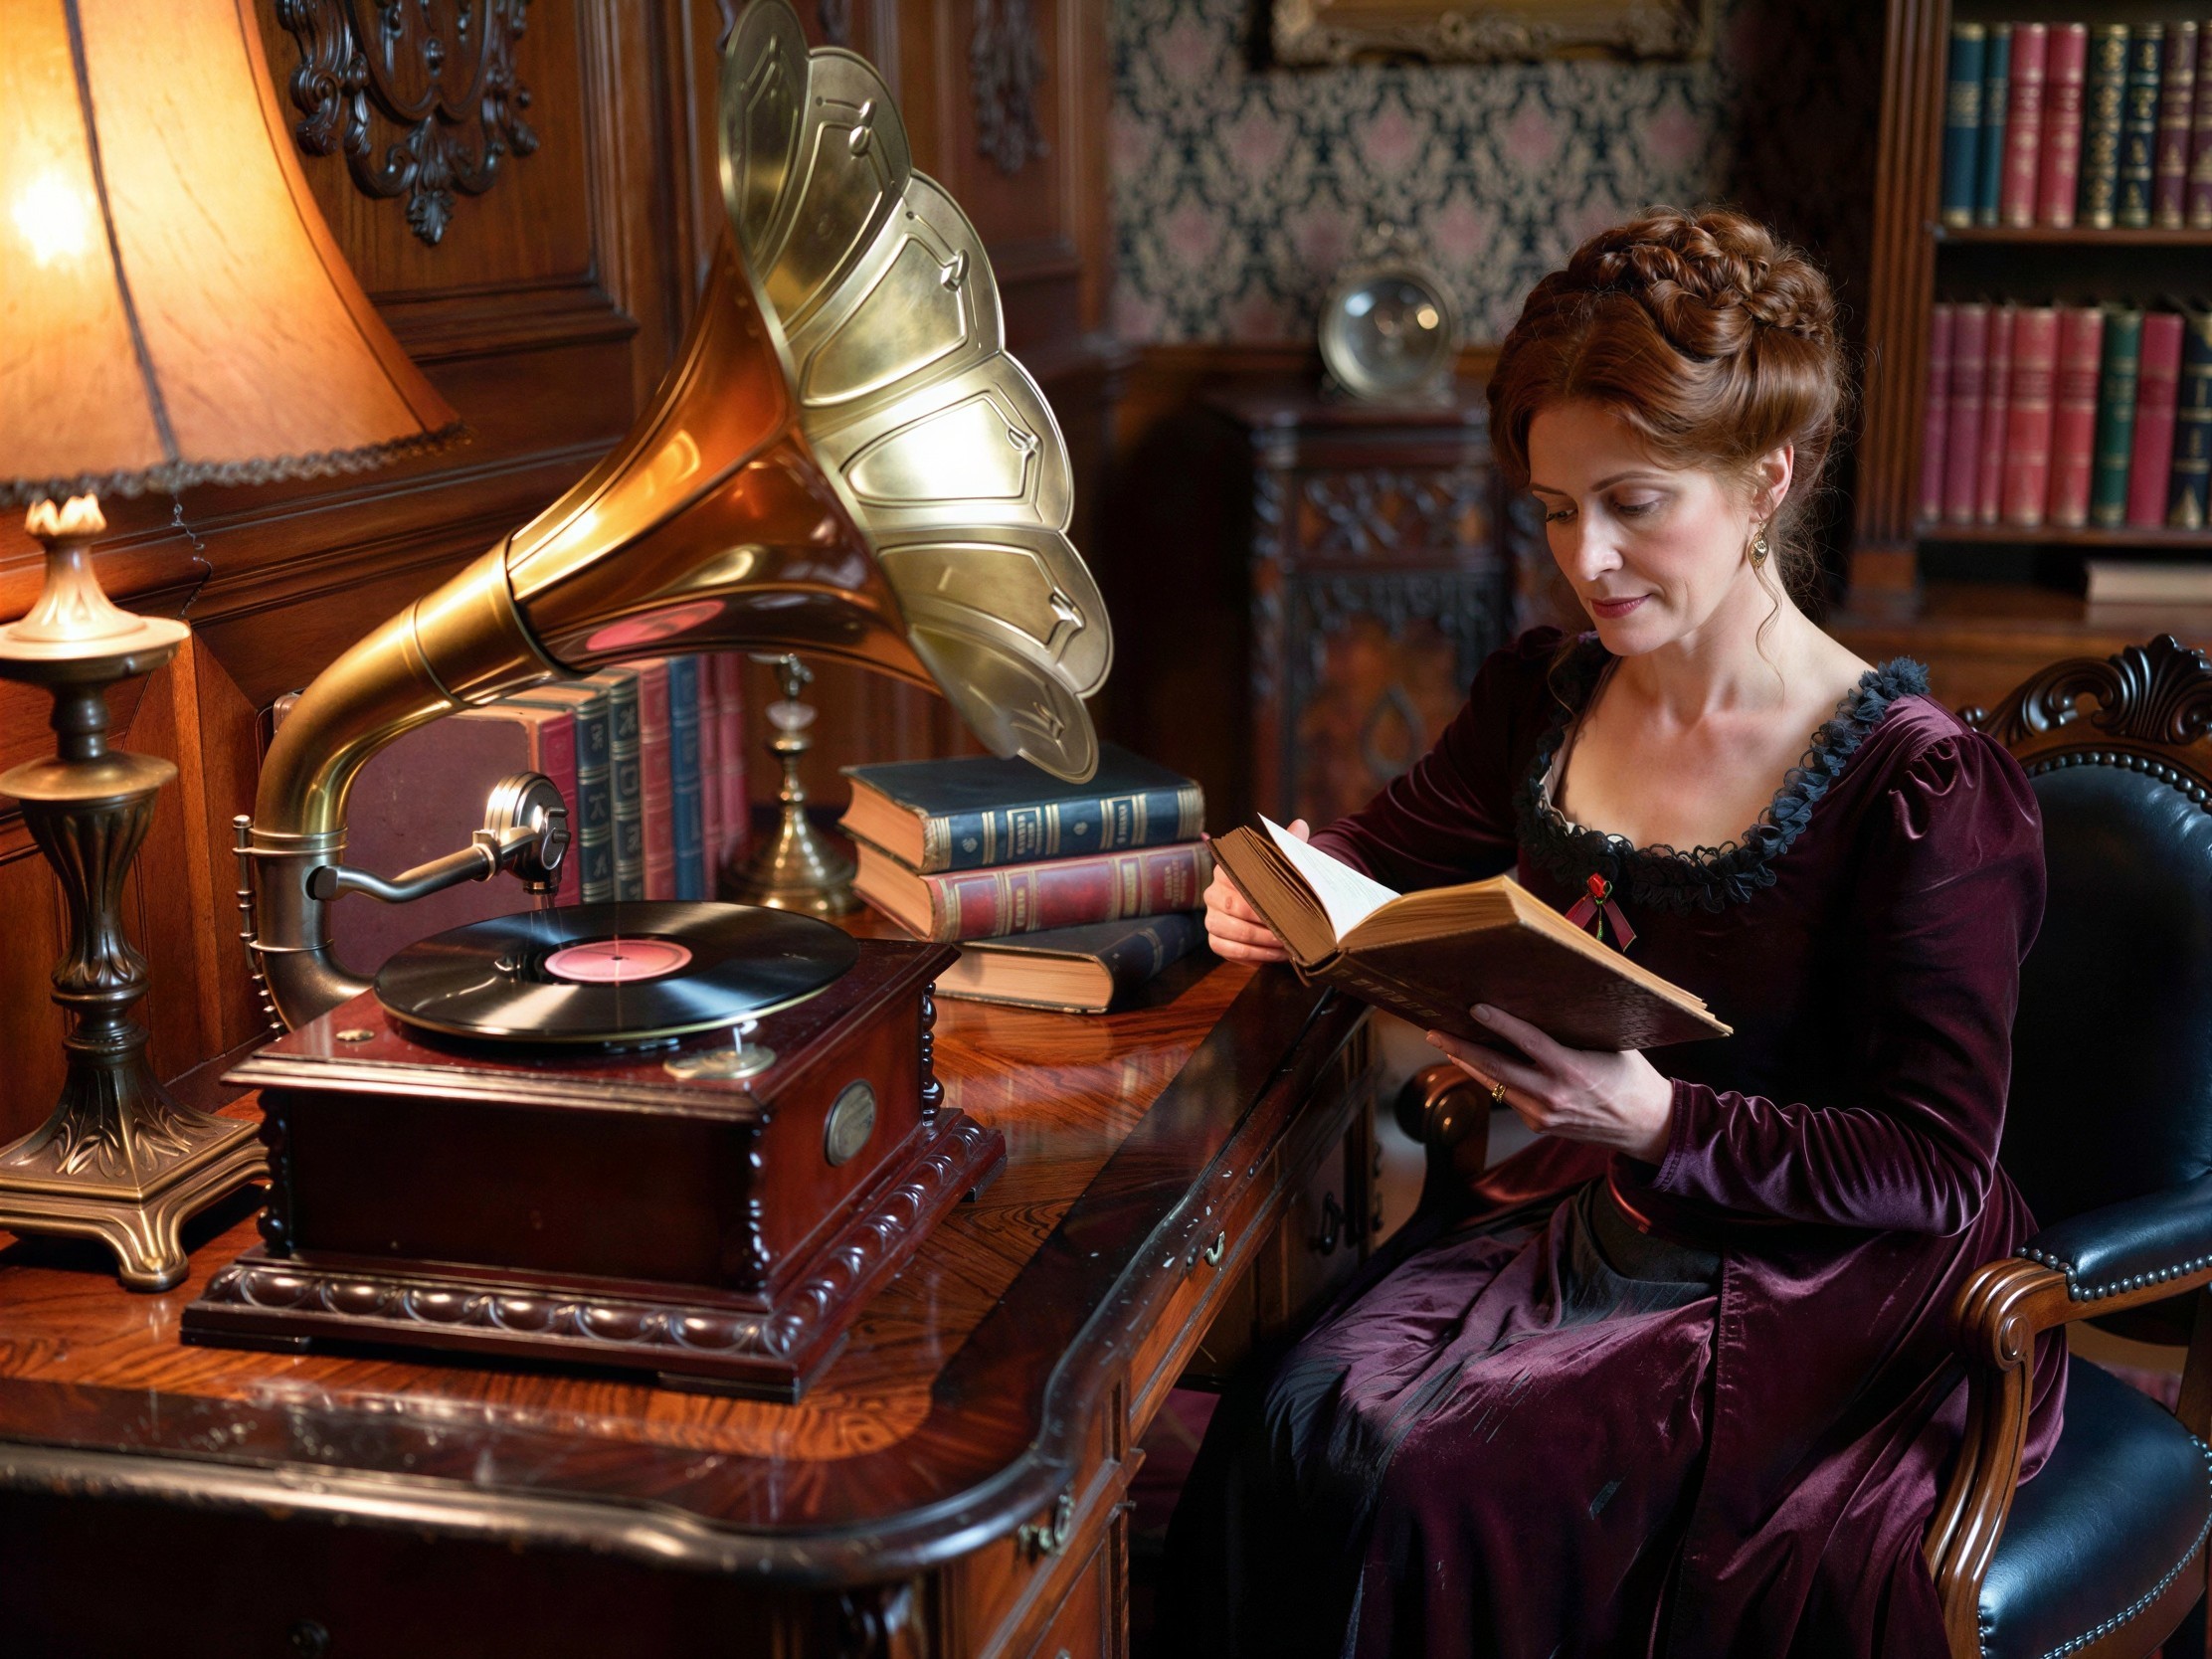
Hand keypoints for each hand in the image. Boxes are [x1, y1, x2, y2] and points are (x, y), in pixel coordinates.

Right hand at [1203, 818, 1306, 963]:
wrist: (1275, 910)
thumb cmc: (1279, 886)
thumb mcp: (1285, 864)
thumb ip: (1290, 845)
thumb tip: (1300, 825)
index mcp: (1226, 871)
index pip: (1235, 879)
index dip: (1259, 895)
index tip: (1283, 903)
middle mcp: (1213, 893)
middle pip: (1232, 908)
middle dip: (1263, 921)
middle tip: (1288, 929)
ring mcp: (1211, 919)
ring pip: (1228, 931)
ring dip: (1260, 942)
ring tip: (1285, 945)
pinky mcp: (1216, 941)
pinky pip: (1227, 950)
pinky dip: (1253, 955)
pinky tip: (1273, 955)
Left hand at [1426, 1003, 1674, 1162]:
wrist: (1647, 1128)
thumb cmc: (1633, 1079)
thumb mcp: (1613, 1045)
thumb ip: (1579, 1029)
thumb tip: (1549, 1001)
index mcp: (1573, 1070)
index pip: (1527, 1042)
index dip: (1499, 1024)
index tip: (1474, 1008)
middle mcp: (1552, 1095)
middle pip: (1495, 1069)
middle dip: (1459, 1049)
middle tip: (1434, 1032)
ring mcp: (1543, 1115)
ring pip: (1495, 1086)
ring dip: (1469, 1065)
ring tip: (1447, 1044)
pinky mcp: (1539, 1126)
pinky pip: (1509, 1098)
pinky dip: (1493, 1080)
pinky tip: (1481, 1064)